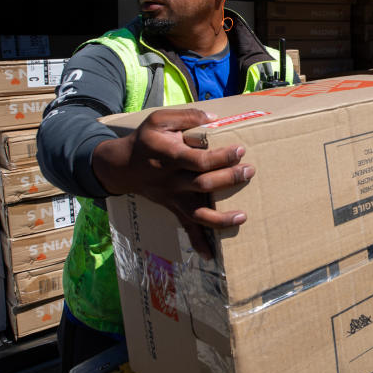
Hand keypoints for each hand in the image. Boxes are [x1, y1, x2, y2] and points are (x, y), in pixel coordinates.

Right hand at [92, 108, 252, 257]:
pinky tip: (211, 256)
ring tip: (243, 216)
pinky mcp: (174, 208)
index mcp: (169, 157)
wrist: (122, 166)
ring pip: (197, 213)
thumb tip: (214, 117)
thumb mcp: (159, 119)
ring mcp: (173, 198)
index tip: (240, 150)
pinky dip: (198, 242)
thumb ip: (187, 116)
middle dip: (229, 179)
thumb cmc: (145, 140)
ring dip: (220, 218)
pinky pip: (186, 228)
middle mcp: (172, 181)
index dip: (220, 157)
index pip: (198, 160)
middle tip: (250, 171)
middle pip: (203, 185)